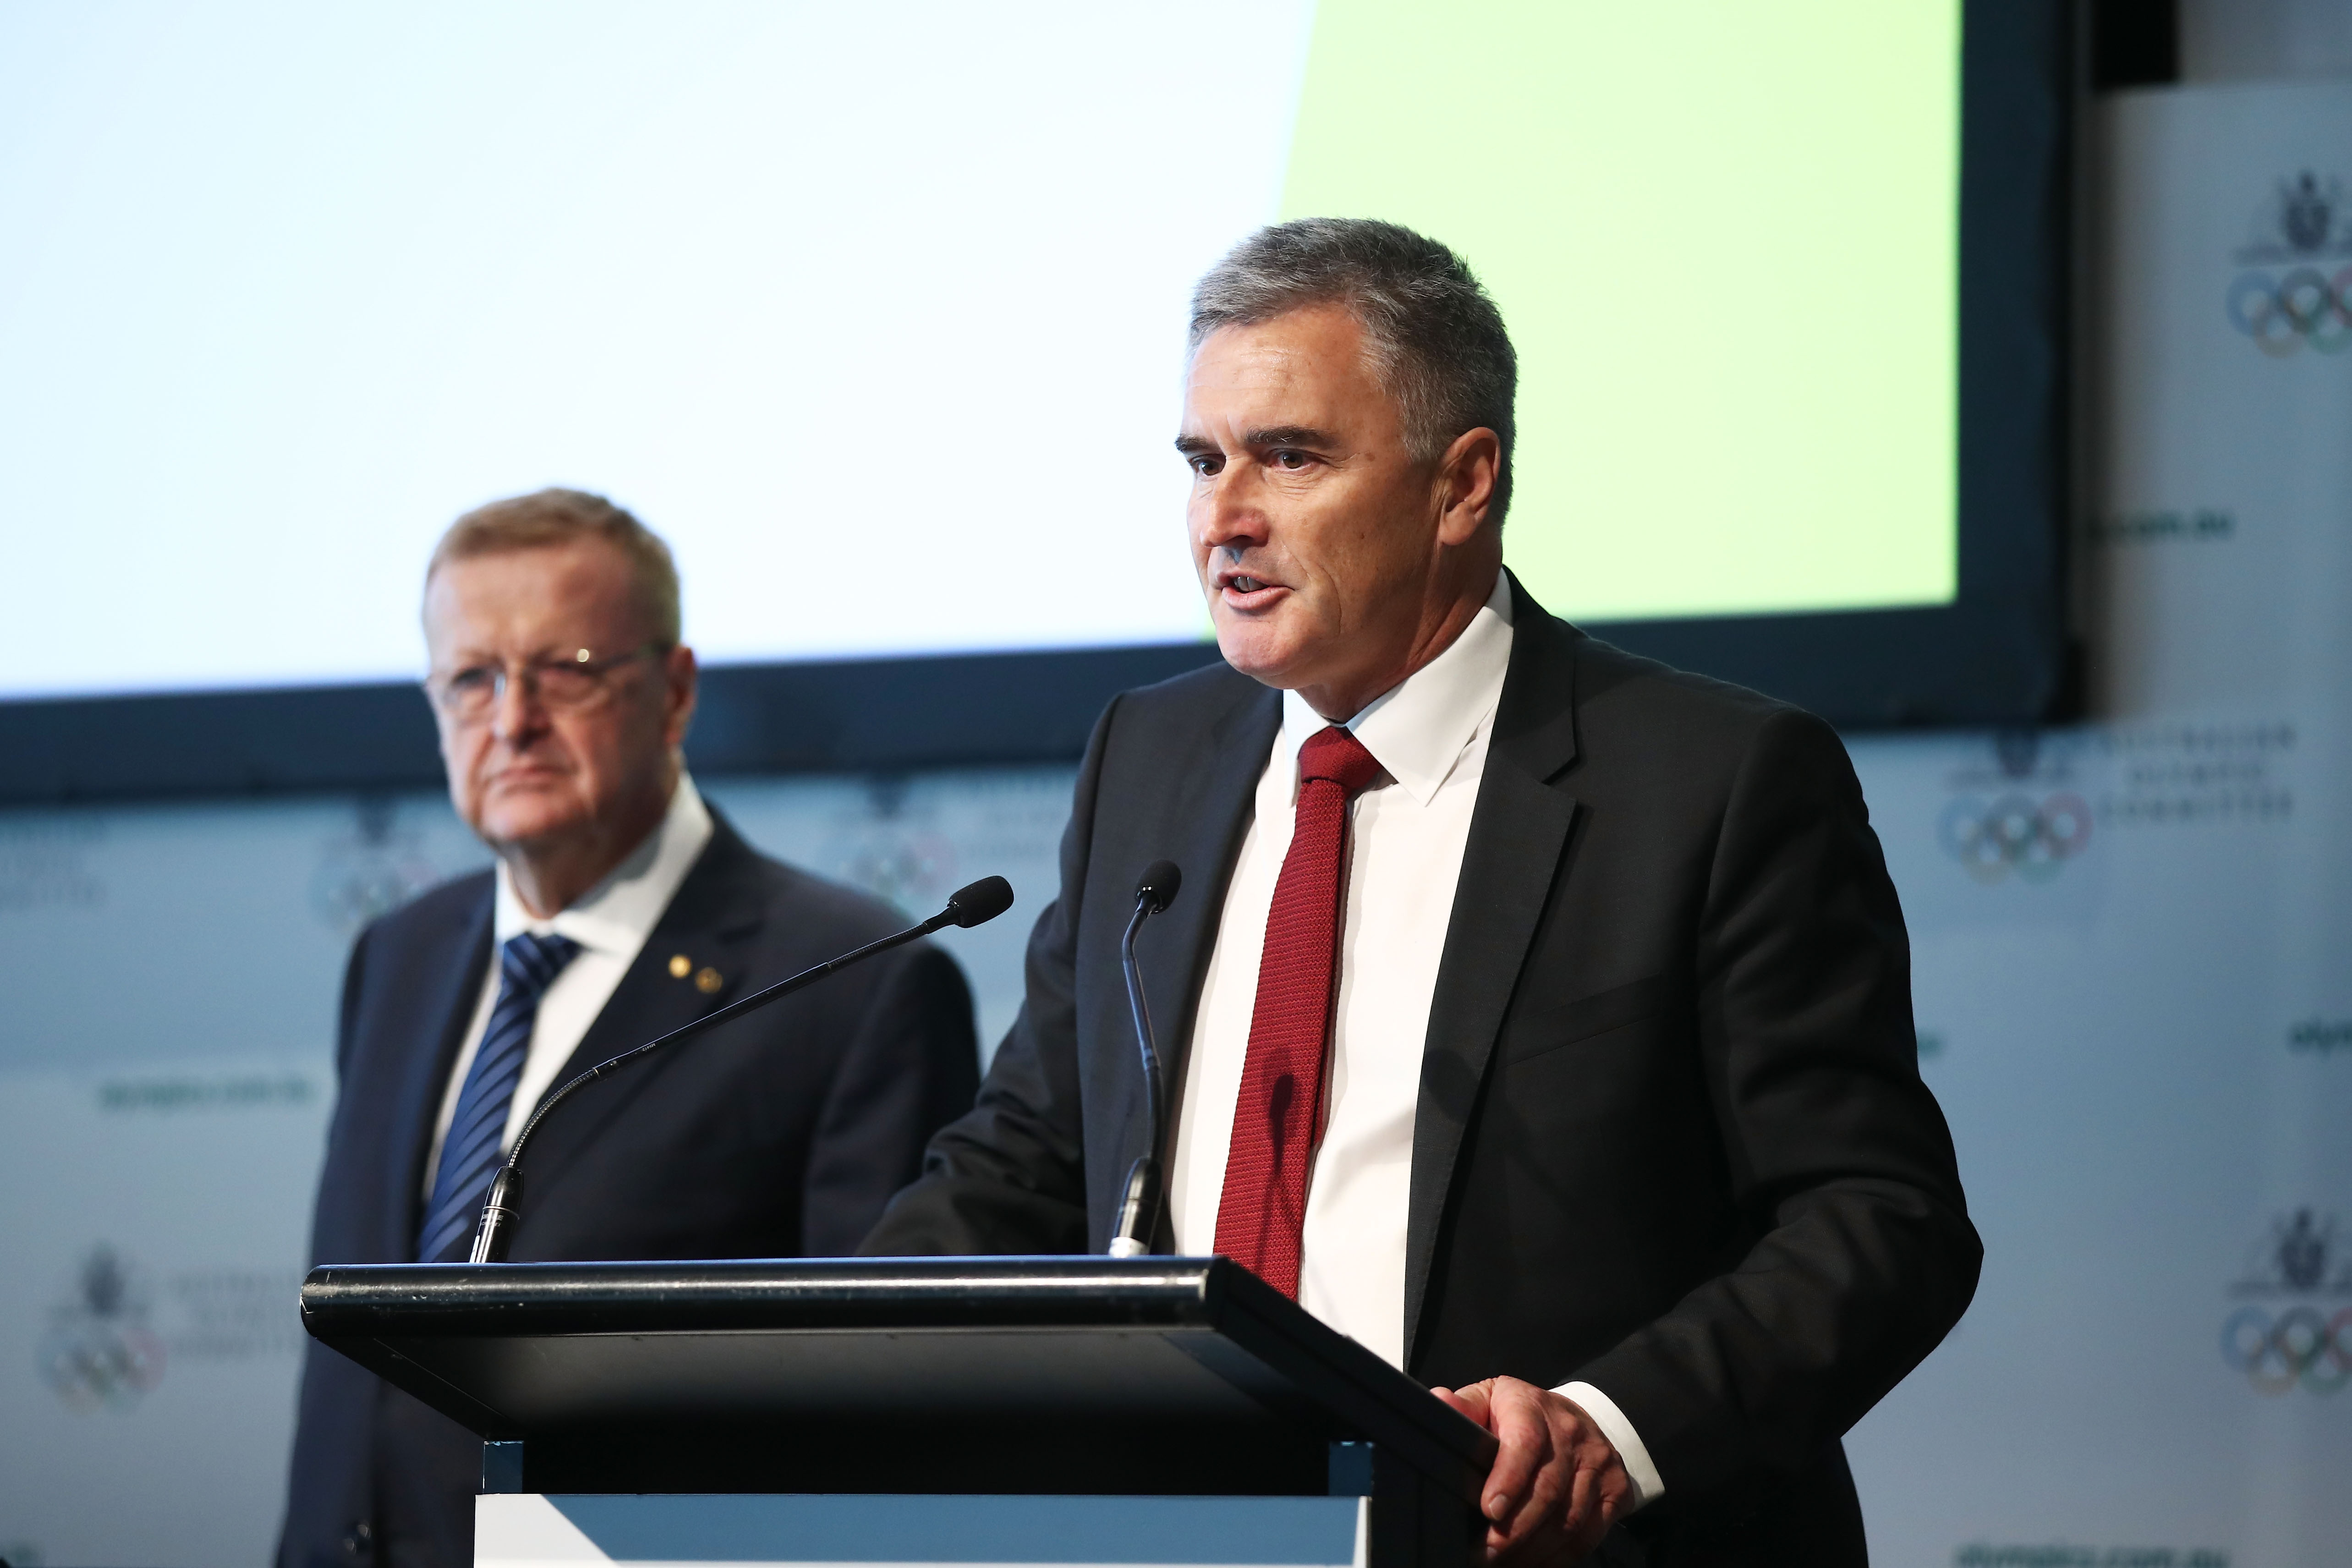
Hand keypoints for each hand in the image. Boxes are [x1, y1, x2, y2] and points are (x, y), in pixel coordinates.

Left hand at [1433, 1377, 1632, 1566]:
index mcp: (1534, 1408)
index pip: (1526, 1443)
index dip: (1508, 1478)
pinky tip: (1536, 1563)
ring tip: (1504, 1563)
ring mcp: (1598, 1464)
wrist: (1579, 1418)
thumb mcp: (1490, 1399)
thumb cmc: (1522, 1415)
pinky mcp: (1616, 1491)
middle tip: (1485, 1554)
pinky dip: (1561, 1557)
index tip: (1489, 1510)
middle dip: (1514, 1530)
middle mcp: (1572, 1434)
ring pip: (1569, 1519)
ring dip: (1534, 1549)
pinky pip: (1590, 1535)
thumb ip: (1465, 1406)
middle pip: (1547, 1490)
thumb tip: (1439, 1402)